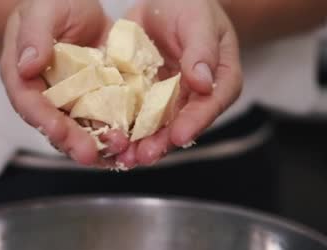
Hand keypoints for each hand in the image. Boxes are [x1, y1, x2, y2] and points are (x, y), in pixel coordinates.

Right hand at [0, 0, 128, 166]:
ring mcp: (70, 103)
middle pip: (54, 126)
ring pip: (81, 131)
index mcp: (22, 76)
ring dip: (98, 145)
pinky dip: (117, 134)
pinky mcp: (95, 102)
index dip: (42, 119)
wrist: (79, 5)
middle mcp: (44, 96)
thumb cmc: (53, 2)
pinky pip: (105, 122)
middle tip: (89, 154)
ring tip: (117, 151)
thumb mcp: (43, 10)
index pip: (28, 103)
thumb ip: (34, 35)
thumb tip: (27, 66)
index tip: (56, 131)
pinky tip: (131, 143)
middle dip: (72, 141)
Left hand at [116, 0, 242, 167]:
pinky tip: (106, 138)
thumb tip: (203, 83)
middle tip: (143, 156)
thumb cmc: (190, 5)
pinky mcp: (143, 97)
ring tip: (123, 157)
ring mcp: (167, 99)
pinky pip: (132, 115)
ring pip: (154, 127)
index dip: (195, 122)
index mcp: (219, 79)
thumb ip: (202, 49)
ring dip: (139, 144)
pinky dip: (120, 128)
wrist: (165, 2)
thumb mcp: (198, 19)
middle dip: (161, 143)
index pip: (211, 105)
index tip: (179, 136)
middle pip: (181, 125)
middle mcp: (194, 96)